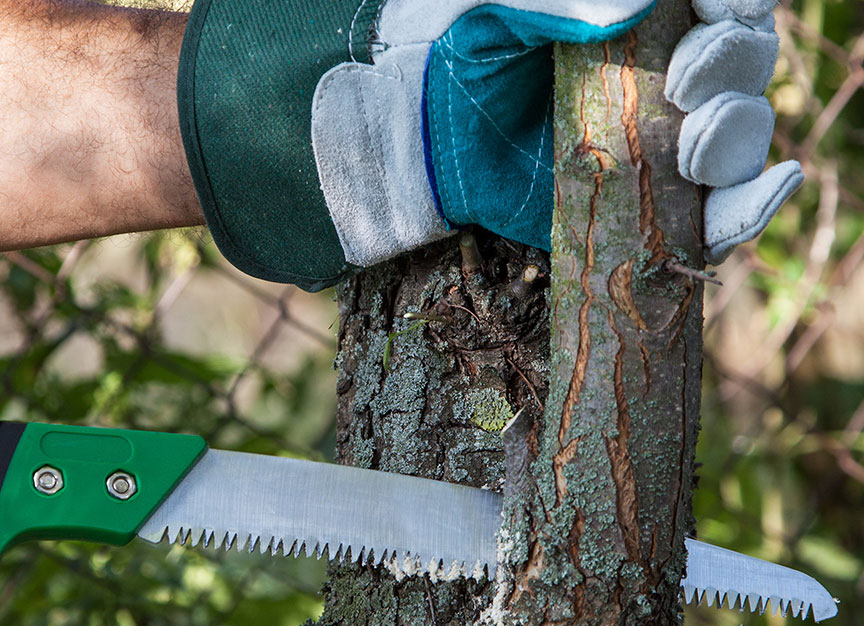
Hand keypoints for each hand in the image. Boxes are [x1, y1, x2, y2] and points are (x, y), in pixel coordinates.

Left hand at [178, 0, 793, 289]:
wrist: (409, 136)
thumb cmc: (453, 60)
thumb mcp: (505, 12)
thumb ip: (564, 0)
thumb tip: (640, 1)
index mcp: (638, 19)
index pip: (723, 5)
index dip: (734, 8)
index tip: (707, 9)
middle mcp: (659, 78)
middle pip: (741, 69)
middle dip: (730, 69)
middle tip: (684, 75)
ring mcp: (652, 145)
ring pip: (738, 139)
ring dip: (736, 134)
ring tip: (692, 136)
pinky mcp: (636, 209)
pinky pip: (712, 217)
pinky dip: (750, 208)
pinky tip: (761, 191)